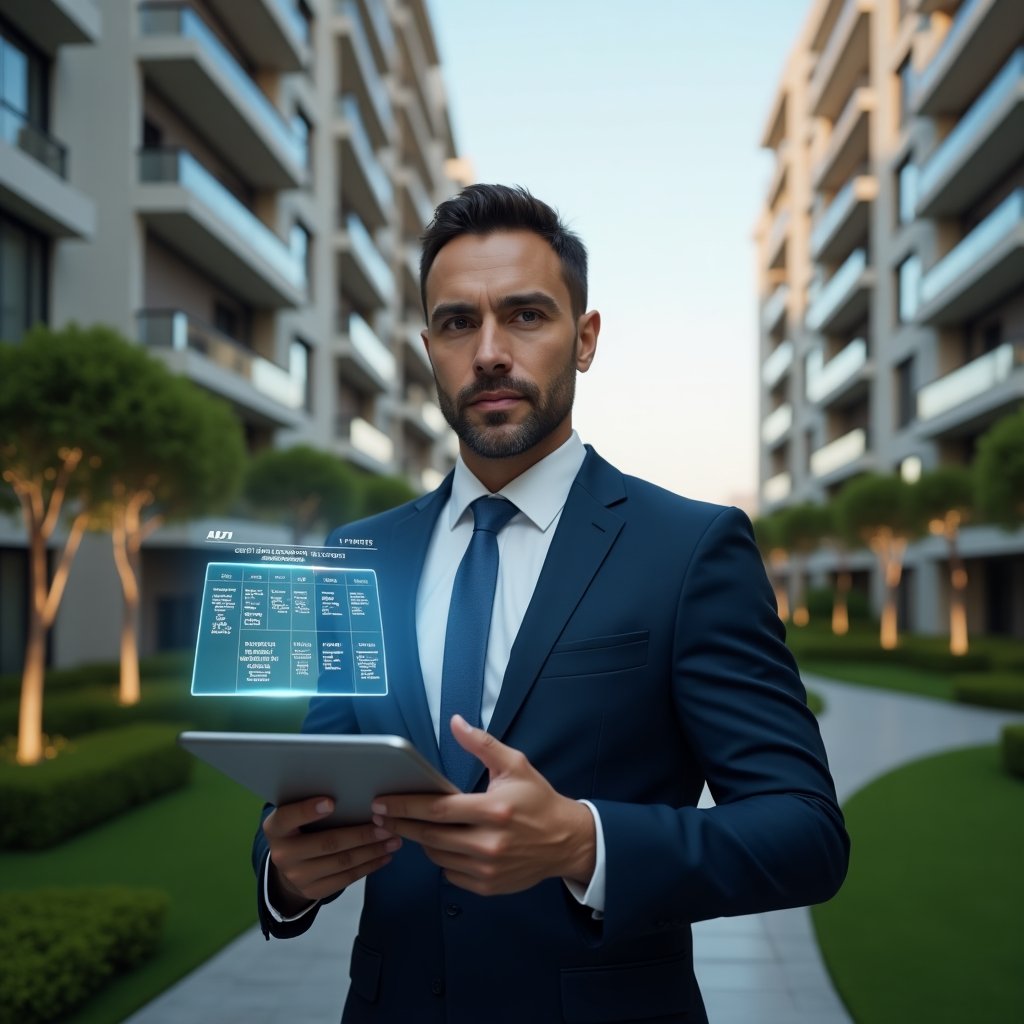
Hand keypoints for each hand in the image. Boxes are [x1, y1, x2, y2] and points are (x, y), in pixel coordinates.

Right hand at [262, 797, 401, 912]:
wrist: (287, 865)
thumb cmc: (300, 826)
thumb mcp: (296, 813)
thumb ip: (312, 803)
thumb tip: (353, 788)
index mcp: (275, 828)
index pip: (288, 817)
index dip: (308, 810)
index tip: (331, 801)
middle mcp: (282, 854)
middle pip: (327, 843)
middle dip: (361, 834)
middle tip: (386, 824)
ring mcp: (297, 877)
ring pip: (341, 862)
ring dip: (372, 850)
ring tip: (394, 839)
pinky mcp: (313, 892)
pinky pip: (346, 879)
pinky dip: (369, 866)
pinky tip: (385, 856)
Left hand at [371, 715, 595, 895]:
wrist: (567, 841)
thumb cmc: (538, 799)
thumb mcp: (514, 765)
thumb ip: (481, 744)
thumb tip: (455, 722)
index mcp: (494, 810)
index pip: (437, 810)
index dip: (405, 806)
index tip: (382, 802)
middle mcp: (489, 843)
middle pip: (429, 837)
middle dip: (401, 825)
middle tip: (381, 817)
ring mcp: (488, 869)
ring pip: (437, 857)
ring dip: (423, 841)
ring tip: (418, 826)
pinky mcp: (488, 886)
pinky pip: (451, 875)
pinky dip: (444, 860)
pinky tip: (447, 845)